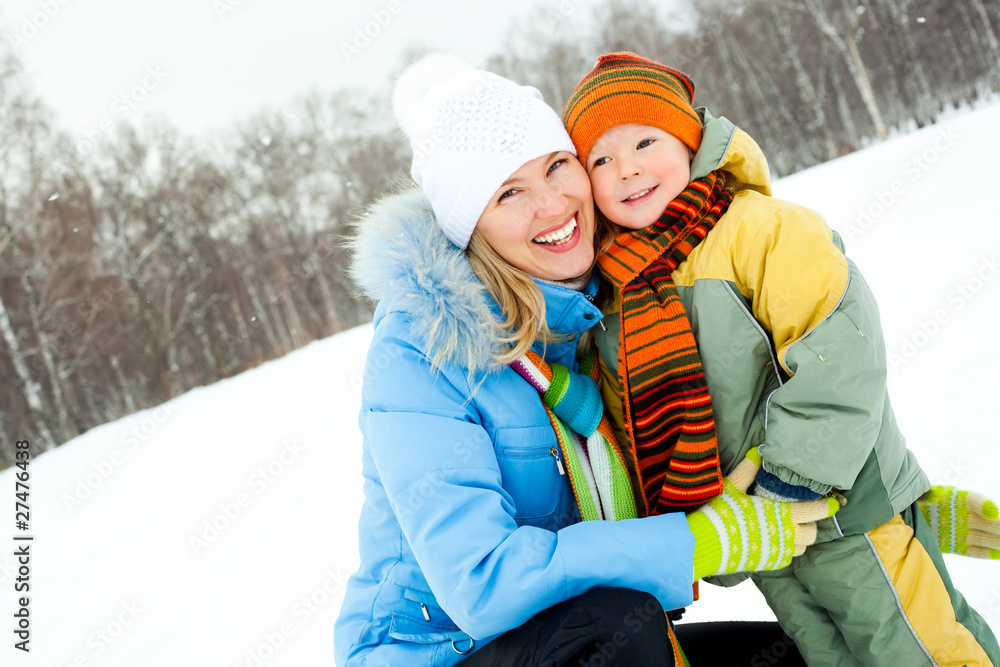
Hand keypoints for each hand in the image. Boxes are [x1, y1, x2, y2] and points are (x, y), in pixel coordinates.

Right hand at [686, 449, 839, 580]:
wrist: (704, 544)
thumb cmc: (720, 513)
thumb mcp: (733, 487)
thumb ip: (748, 470)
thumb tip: (758, 451)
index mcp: (781, 515)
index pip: (814, 511)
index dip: (827, 507)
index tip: (835, 503)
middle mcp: (785, 536)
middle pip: (813, 533)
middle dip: (812, 524)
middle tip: (805, 515)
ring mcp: (778, 552)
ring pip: (802, 547)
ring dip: (800, 538)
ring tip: (790, 528)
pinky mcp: (768, 564)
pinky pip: (787, 557)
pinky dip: (786, 549)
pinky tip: (775, 540)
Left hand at [919, 485, 999, 559]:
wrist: (905, 516)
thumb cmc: (913, 500)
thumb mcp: (917, 494)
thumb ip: (926, 494)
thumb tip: (935, 495)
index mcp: (955, 497)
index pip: (973, 500)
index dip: (983, 505)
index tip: (992, 512)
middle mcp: (962, 514)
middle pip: (984, 521)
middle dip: (997, 527)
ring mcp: (961, 530)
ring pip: (983, 537)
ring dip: (996, 542)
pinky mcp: (956, 545)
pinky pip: (974, 550)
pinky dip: (986, 553)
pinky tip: (999, 555)